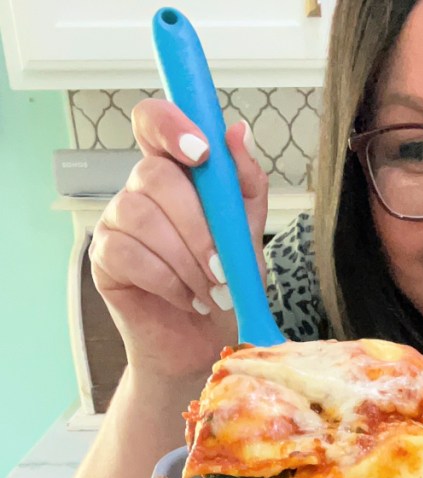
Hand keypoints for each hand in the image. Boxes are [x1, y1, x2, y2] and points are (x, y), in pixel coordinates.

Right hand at [89, 98, 269, 381]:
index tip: (202, 153)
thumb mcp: (249, 235)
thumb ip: (245, 187)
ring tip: (213, 291)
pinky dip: (169, 281)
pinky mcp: (104, 257)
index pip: (154, 121)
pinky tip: (189, 298)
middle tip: (225, 268)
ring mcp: (117, 220)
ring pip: (142, 217)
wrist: (206, 343)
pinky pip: (130, 255)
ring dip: (187, 260)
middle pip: (155, 175)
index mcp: (177, 172)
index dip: (171, 125)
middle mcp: (141, 189)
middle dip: (199, 227)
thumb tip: (237, 133)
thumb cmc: (226, 284)